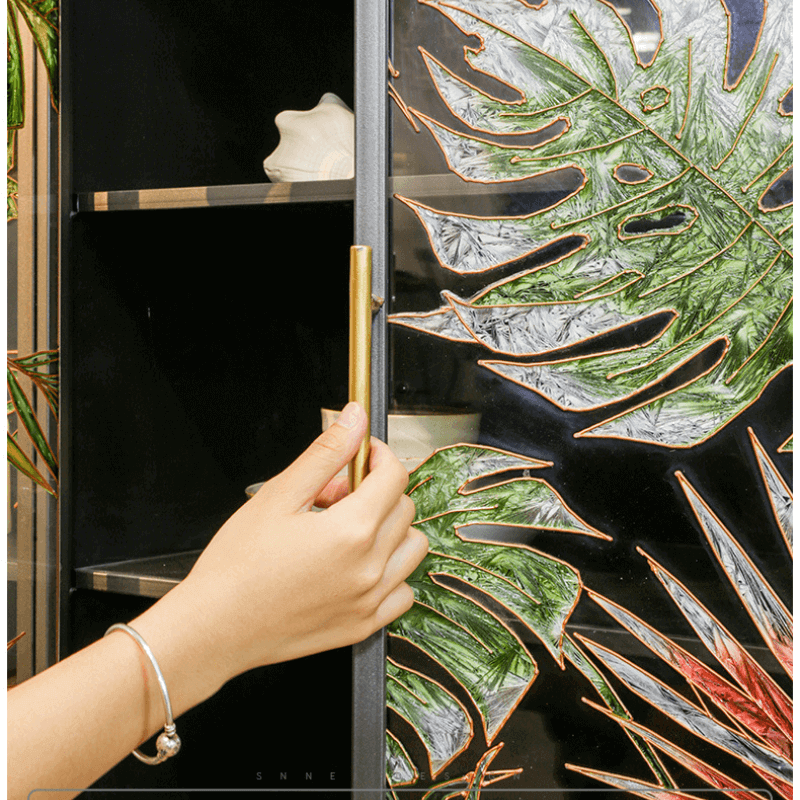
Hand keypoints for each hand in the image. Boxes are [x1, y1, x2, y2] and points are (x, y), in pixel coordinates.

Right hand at [137, 402, 427, 699]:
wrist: (215, 627)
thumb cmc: (236, 565)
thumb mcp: (279, 494)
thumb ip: (326, 452)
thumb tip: (354, 419)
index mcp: (351, 531)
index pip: (394, 476)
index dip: (378, 455)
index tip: (361, 454)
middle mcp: (370, 567)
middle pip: (403, 508)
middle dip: (375, 490)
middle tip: (333, 495)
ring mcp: (371, 600)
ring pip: (411, 547)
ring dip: (389, 529)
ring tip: (347, 530)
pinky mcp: (364, 625)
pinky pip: (403, 591)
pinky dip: (390, 572)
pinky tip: (357, 566)